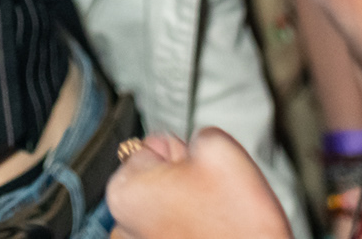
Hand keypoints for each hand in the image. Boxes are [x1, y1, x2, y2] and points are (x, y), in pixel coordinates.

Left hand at [108, 128, 291, 238]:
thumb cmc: (238, 225)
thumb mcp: (219, 147)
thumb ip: (193, 133)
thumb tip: (193, 146)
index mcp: (125, 192)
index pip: (153, 145)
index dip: (184, 153)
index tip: (200, 172)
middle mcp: (123, 226)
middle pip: (157, 177)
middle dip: (184, 180)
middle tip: (212, 197)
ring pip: (169, 206)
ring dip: (189, 207)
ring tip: (214, 219)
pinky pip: (176, 231)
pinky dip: (191, 231)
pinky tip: (211, 235)